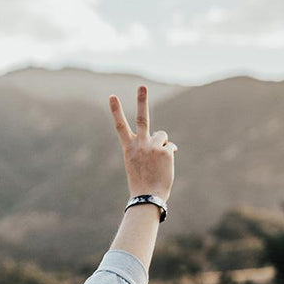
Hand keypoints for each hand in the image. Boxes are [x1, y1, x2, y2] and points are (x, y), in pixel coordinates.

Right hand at [109, 85, 175, 201]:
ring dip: (163, 144)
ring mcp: (153, 147)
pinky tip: (165, 167)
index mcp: (128, 148)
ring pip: (162, 135)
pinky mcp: (166, 151)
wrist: (148, 197)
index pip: (120, 126)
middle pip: (141, 118)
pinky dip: (170, 155)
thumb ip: (148, 149)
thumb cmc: (142, 183)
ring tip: (158, 160)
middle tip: (142, 86)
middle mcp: (139, 144)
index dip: (116, 111)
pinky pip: (170, 147)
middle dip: (141, 101)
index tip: (112, 96)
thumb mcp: (138, 164)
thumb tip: (168, 143)